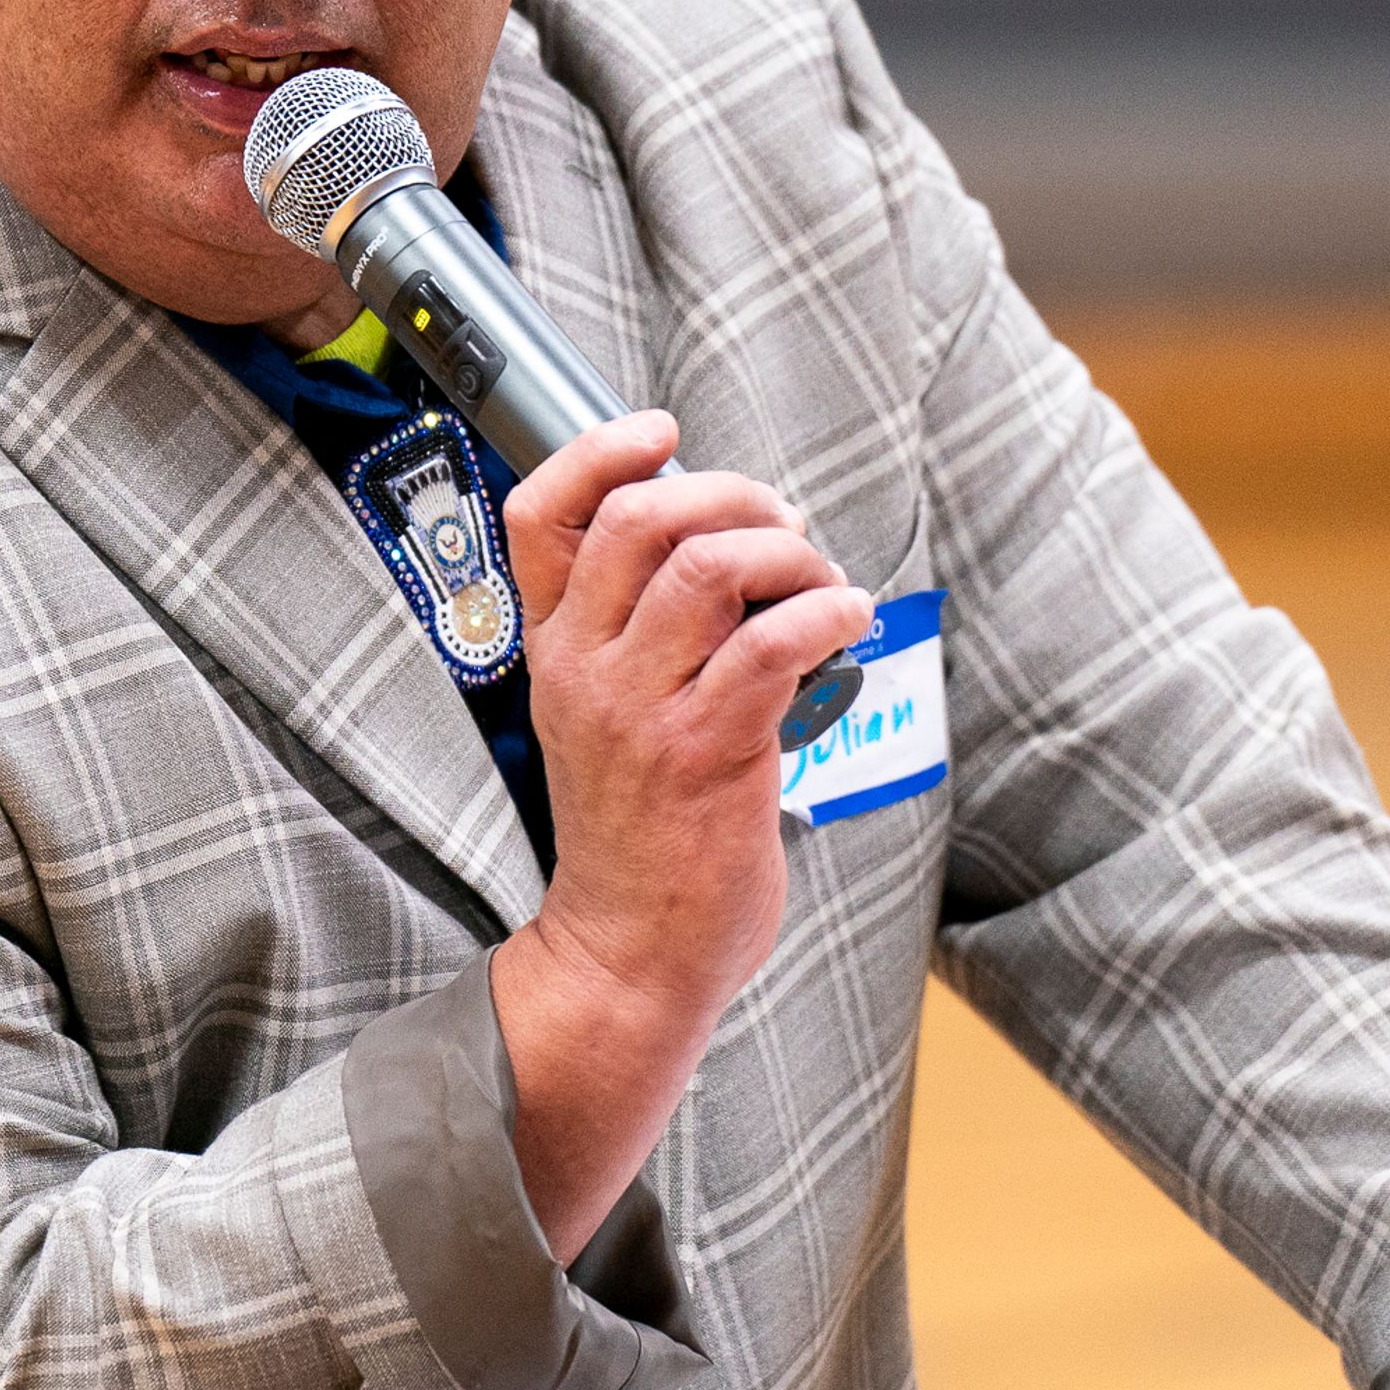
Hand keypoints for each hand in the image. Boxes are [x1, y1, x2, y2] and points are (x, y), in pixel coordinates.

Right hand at [485, 411, 871, 1255]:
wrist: (628, 955)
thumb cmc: (636, 839)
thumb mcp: (603, 722)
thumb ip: (638, 639)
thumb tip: (726, 555)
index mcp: (552, 653)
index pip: (538, 519)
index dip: (597, 453)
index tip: (661, 433)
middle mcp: (585, 670)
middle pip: (638, 518)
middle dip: (730, 495)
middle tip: (780, 525)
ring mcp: (642, 710)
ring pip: (710, 566)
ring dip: (790, 552)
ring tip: (823, 581)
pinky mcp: (708, 752)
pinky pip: (776, 642)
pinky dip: (829, 612)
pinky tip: (850, 620)